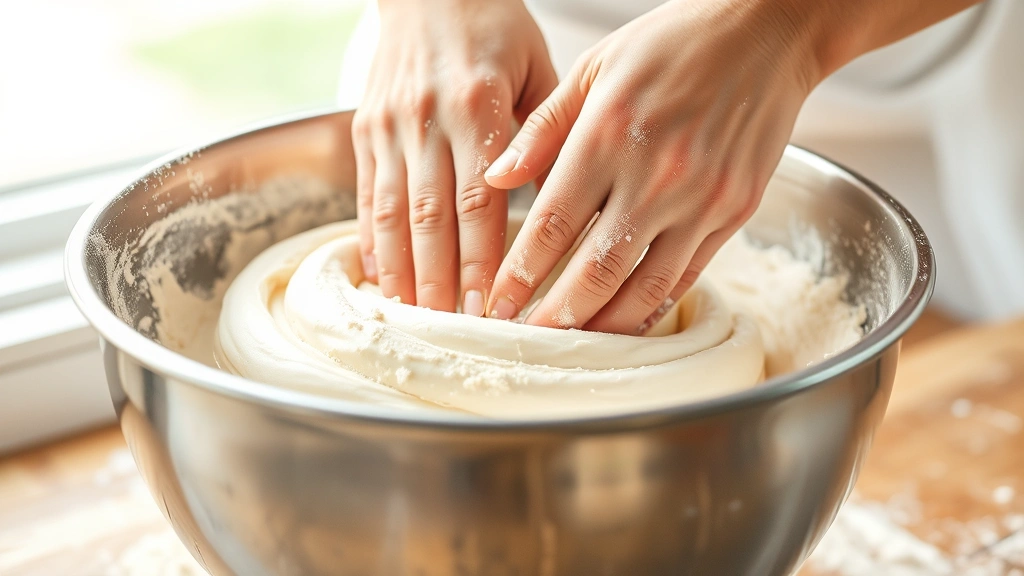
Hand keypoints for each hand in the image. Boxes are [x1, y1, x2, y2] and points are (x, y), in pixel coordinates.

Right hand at [352, 0, 556, 313]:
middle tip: (455, 331)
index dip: (483, 260)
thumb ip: (542, 137)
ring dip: (403, 273)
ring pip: (392, 213)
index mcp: (477, 103)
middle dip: (443, 281)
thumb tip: (551, 206)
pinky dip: (371, 241)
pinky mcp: (364, 129)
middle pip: (431, 217)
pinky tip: (381, 279)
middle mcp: (427, 117)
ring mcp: (389, 124)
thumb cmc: (496, 30)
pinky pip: (365, 195)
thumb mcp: (536, 70)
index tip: (492, 307)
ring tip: (415, 320)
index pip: (480, 200)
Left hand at [483, 0, 817, 333]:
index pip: (554, 223)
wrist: (768, 33)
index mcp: (609, 134)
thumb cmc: (673, 44)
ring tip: (572, 343)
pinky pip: (687, 276)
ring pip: (644, 287)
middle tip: (526, 339)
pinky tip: (626, 322)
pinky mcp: (735, 212)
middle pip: (595, 269)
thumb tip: (495, 176)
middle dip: (555, 314)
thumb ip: (542, 127)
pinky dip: (653, 307)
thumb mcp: (594, 68)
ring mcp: (701, 200)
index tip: (498, 303)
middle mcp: (656, 174)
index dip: (520, 273)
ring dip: (604, 325)